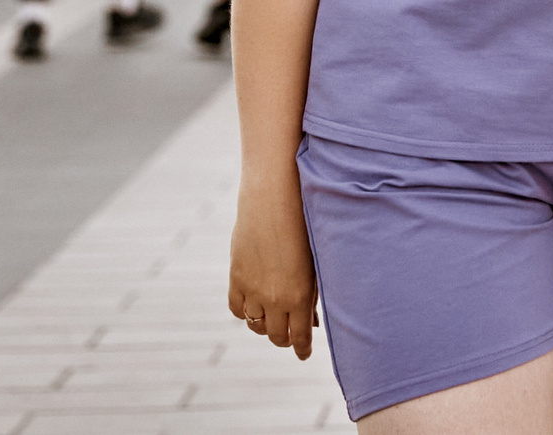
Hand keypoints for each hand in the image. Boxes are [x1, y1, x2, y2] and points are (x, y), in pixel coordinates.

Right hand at [228, 175, 319, 358]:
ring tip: (272, 321)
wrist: (275, 198)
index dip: (302, 349)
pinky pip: (237, 308)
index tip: (304, 354)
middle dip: (285, 339)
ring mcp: (252, 289)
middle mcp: (274, 297)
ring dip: (264, 327)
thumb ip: (312, 294)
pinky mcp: (236, 276)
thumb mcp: (316, 263)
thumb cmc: (305, 226)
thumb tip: (312, 322)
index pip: (299, 337)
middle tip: (290, 337)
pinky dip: (245, 312)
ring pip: (255, 325)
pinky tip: (253, 307)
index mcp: (300, 296)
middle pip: (276, 336)